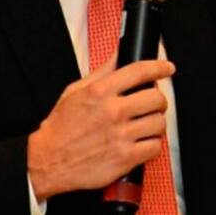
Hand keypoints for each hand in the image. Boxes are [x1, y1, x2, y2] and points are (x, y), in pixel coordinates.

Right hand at [26, 59, 174, 200]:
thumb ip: (101, 73)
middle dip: (158, 100)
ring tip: (145, 125)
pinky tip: (141, 142)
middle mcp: (113, 111)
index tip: (167, 68)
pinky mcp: (125, 158)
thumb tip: (118, 55)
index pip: (139, 71)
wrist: (49, 160)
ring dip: (155, 124)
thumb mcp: (75, 91)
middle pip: (156, 97)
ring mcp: (120, 136)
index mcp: (100, 92)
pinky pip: (155, 147)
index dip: (159, 67)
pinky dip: (152, 145)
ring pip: (159, 123)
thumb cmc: (60, 128)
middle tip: (153, 104)